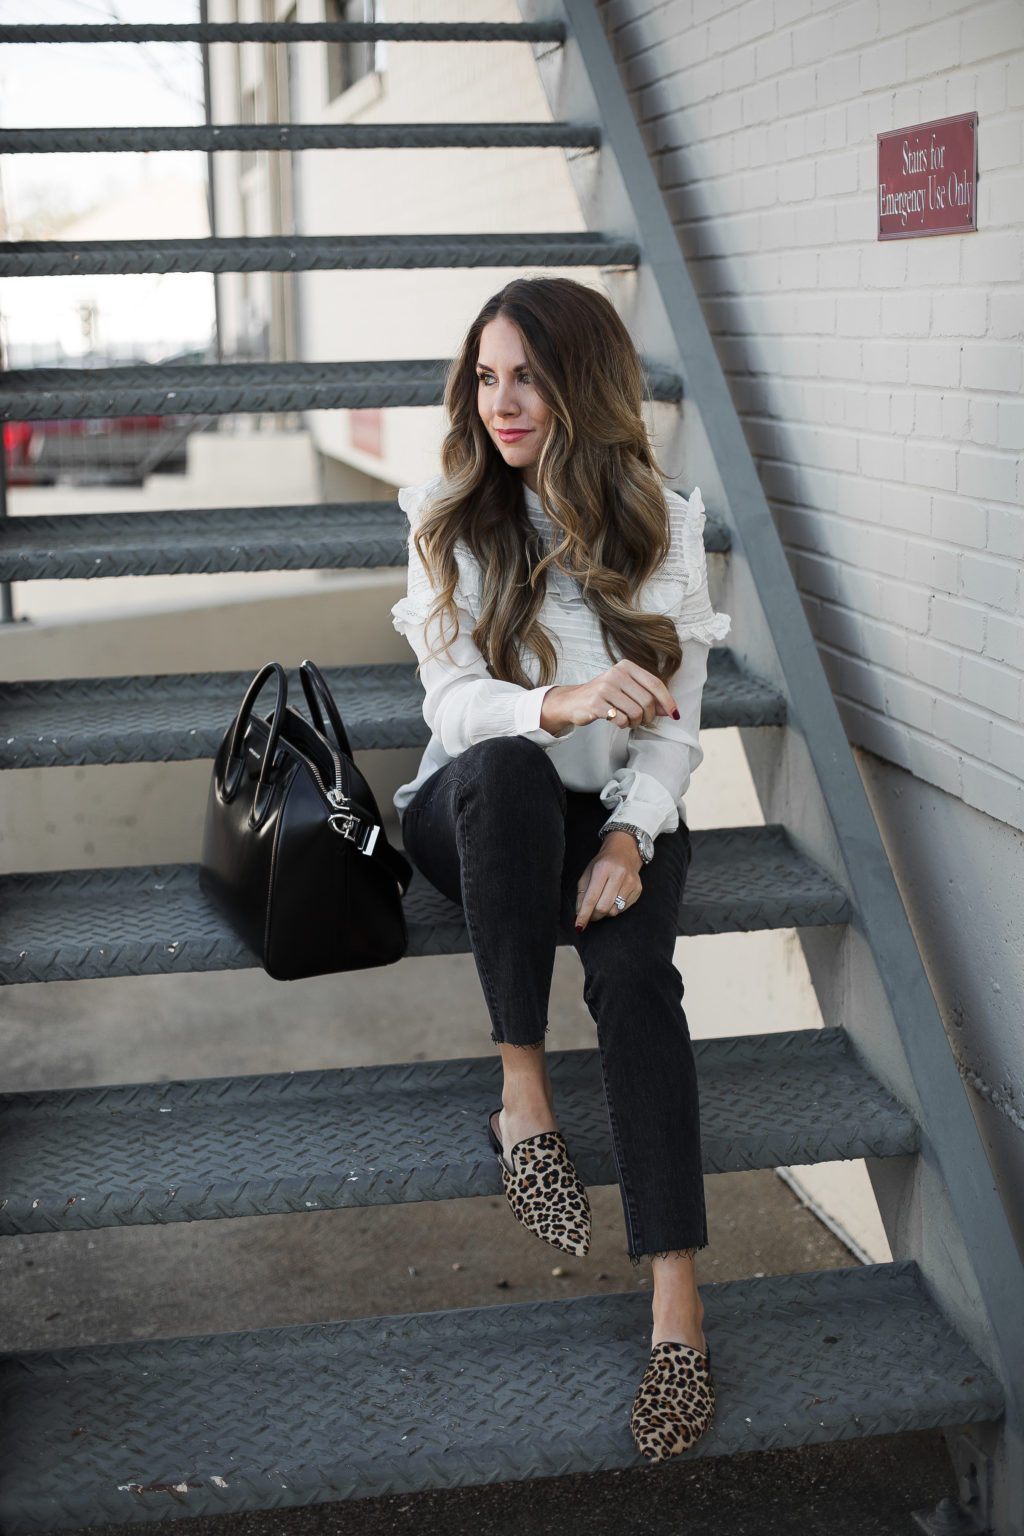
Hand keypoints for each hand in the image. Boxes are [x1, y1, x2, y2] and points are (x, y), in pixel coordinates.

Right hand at [541, 659, 678, 735]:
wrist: (573, 701)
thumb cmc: (605, 696)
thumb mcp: (627, 690)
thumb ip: (648, 696)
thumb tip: (670, 710)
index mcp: (626, 666)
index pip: (655, 684)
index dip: (667, 701)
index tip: (674, 714)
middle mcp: (616, 673)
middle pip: (647, 701)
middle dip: (649, 716)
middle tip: (642, 721)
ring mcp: (605, 687)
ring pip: (635, 712)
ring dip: (635, 722)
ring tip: (627, 720)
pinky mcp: (596, 703)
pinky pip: (620, 720)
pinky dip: (622, 725)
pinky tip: (616, 721)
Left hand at [575, 831, 642, 931]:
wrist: (624, 852)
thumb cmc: (603, 863)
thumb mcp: (588, 874)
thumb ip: (582, 894)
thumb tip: (579, 914)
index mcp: (603, 869)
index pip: (591, 898)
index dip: (584, 914)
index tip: (578, 926)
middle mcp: (619, 875)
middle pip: (603, 907)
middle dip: (594, 915)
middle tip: (590, 914)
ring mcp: (631, 882)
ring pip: (614, 911)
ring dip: (604, 912)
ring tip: (602, 902)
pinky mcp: (638, 889)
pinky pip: (623, 909)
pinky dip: (615, 908)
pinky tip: (613, 898)